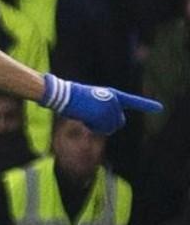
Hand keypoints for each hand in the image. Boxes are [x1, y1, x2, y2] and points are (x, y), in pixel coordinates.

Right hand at [41, 73, 162, 134]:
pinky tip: (85, 119)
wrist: (64, 94)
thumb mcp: (92, 101)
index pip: (132, 101)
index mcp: (114, 95)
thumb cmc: (74, 98)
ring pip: (111, 127)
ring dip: (99, 126)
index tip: (160, 108)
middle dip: (108, 124)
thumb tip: (106, 125)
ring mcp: (109, 108)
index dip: (146, 105)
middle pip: (119, 122)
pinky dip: (93, 128)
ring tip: (87, 116)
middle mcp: (115, 101)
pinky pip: (102, 129)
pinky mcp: (103, 114)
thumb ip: (103, 111)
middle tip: (92, 118)